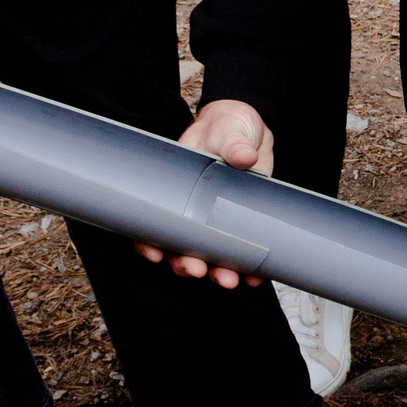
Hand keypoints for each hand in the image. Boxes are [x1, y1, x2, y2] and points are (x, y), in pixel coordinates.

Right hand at [137, 98, 271, 285]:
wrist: (252, 129)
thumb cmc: (227, 126)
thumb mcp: (228, 129)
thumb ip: (233, 143)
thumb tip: (243, 156)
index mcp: (178, 189)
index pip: (155, 221)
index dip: (149, 242)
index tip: (157, 254)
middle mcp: (193, 210)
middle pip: (181, 247)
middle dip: (187, 264)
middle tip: (197, 270)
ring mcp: (218, 220)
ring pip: (210, 256)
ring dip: (218, 272)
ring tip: (230, 280)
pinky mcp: (241, 223)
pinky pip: (241, 252)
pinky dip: (248, 268)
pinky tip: (256, 277)